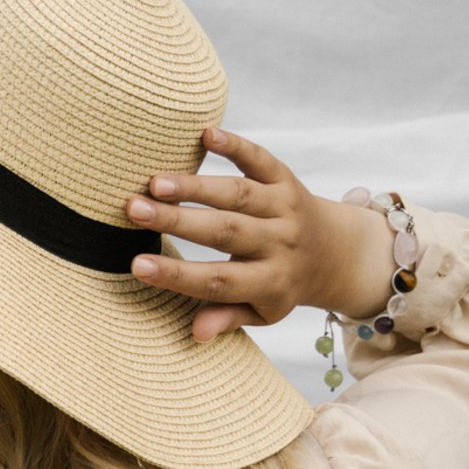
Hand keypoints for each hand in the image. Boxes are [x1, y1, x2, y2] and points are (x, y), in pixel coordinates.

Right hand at [122, 127, 397, 341]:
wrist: (335, 252)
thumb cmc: (280, 284)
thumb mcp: (261, 311)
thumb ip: (228, 319)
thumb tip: (196, 334)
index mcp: (272, 281)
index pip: (219, 280)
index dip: (177, 275)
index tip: (137, 266)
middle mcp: (281, 242)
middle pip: (226, 231)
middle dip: (177, 221)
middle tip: (133, 210)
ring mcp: (286, 207)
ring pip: (238, 194)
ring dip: (196, 186)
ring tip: (154, 181)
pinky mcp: (286, 179)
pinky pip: (261, 159)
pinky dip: (235, 145)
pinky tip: (204, 135)